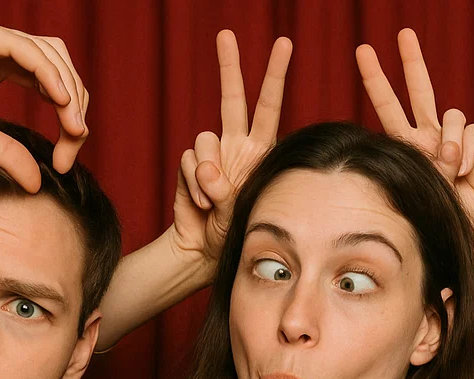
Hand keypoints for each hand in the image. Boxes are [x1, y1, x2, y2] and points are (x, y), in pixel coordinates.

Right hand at [0, 16, 88, 189]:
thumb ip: (3, 152)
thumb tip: (37, 182)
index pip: (51, 84)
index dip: (67, 118)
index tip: (66, 158)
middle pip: (58, 65)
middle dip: (75, 103)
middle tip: (76, 141)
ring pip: (46, 52)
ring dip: (67, 87)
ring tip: (73, 125)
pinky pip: (18, 46)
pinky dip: (44, 70)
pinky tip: (57, 99)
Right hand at [170, 30, 292, 266]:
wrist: (204, 249)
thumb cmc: (234, 231)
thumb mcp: (242, 209)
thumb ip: (226, 188)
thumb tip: (206, 169)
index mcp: (259, 149)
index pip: (268, 106)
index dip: (275, 74)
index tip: (284, 42)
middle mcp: (235, 144)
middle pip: (231, 98)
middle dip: (229, 65)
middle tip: (226, 34)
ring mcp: (211, 154)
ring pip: (205, 137)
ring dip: (208, 171)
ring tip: (214, 201)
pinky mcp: (189, 164)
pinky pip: (189, 161)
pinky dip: (194, 184)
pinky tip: (201, 204)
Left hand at [356, 29, 473, 263]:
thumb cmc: (453, 218)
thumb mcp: (426, 194)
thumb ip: (429, 169)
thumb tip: (446, 148)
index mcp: (413, 149)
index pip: (390, 112)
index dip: (378, 84)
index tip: (363, 54)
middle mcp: (435, 137)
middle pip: (420, 91)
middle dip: (410, 62)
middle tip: (401, 33)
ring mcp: (460, 135)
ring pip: (449, 112)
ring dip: (447, 143)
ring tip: (451, 170)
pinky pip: (469, 130)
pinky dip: (466, 150)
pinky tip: (467, 170)